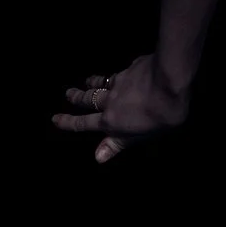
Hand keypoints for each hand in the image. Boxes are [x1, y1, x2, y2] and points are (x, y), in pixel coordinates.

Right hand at [52, 54, 189, 163]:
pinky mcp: (130, 69)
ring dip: (90, 83)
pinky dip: (113, 75)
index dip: (68, 122)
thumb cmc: (161, 116)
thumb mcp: (141, 137)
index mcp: (112, 121)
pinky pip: (117, 73)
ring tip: (85, 81)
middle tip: (67, 94)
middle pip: (88, 100)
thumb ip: (119, 143)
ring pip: (99, 84)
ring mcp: (119, 83)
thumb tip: (97, 157)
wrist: (169, 82)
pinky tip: (119, 72)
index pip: (84, 123)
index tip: (55, 119)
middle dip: (76, 98)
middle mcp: (110, 102)